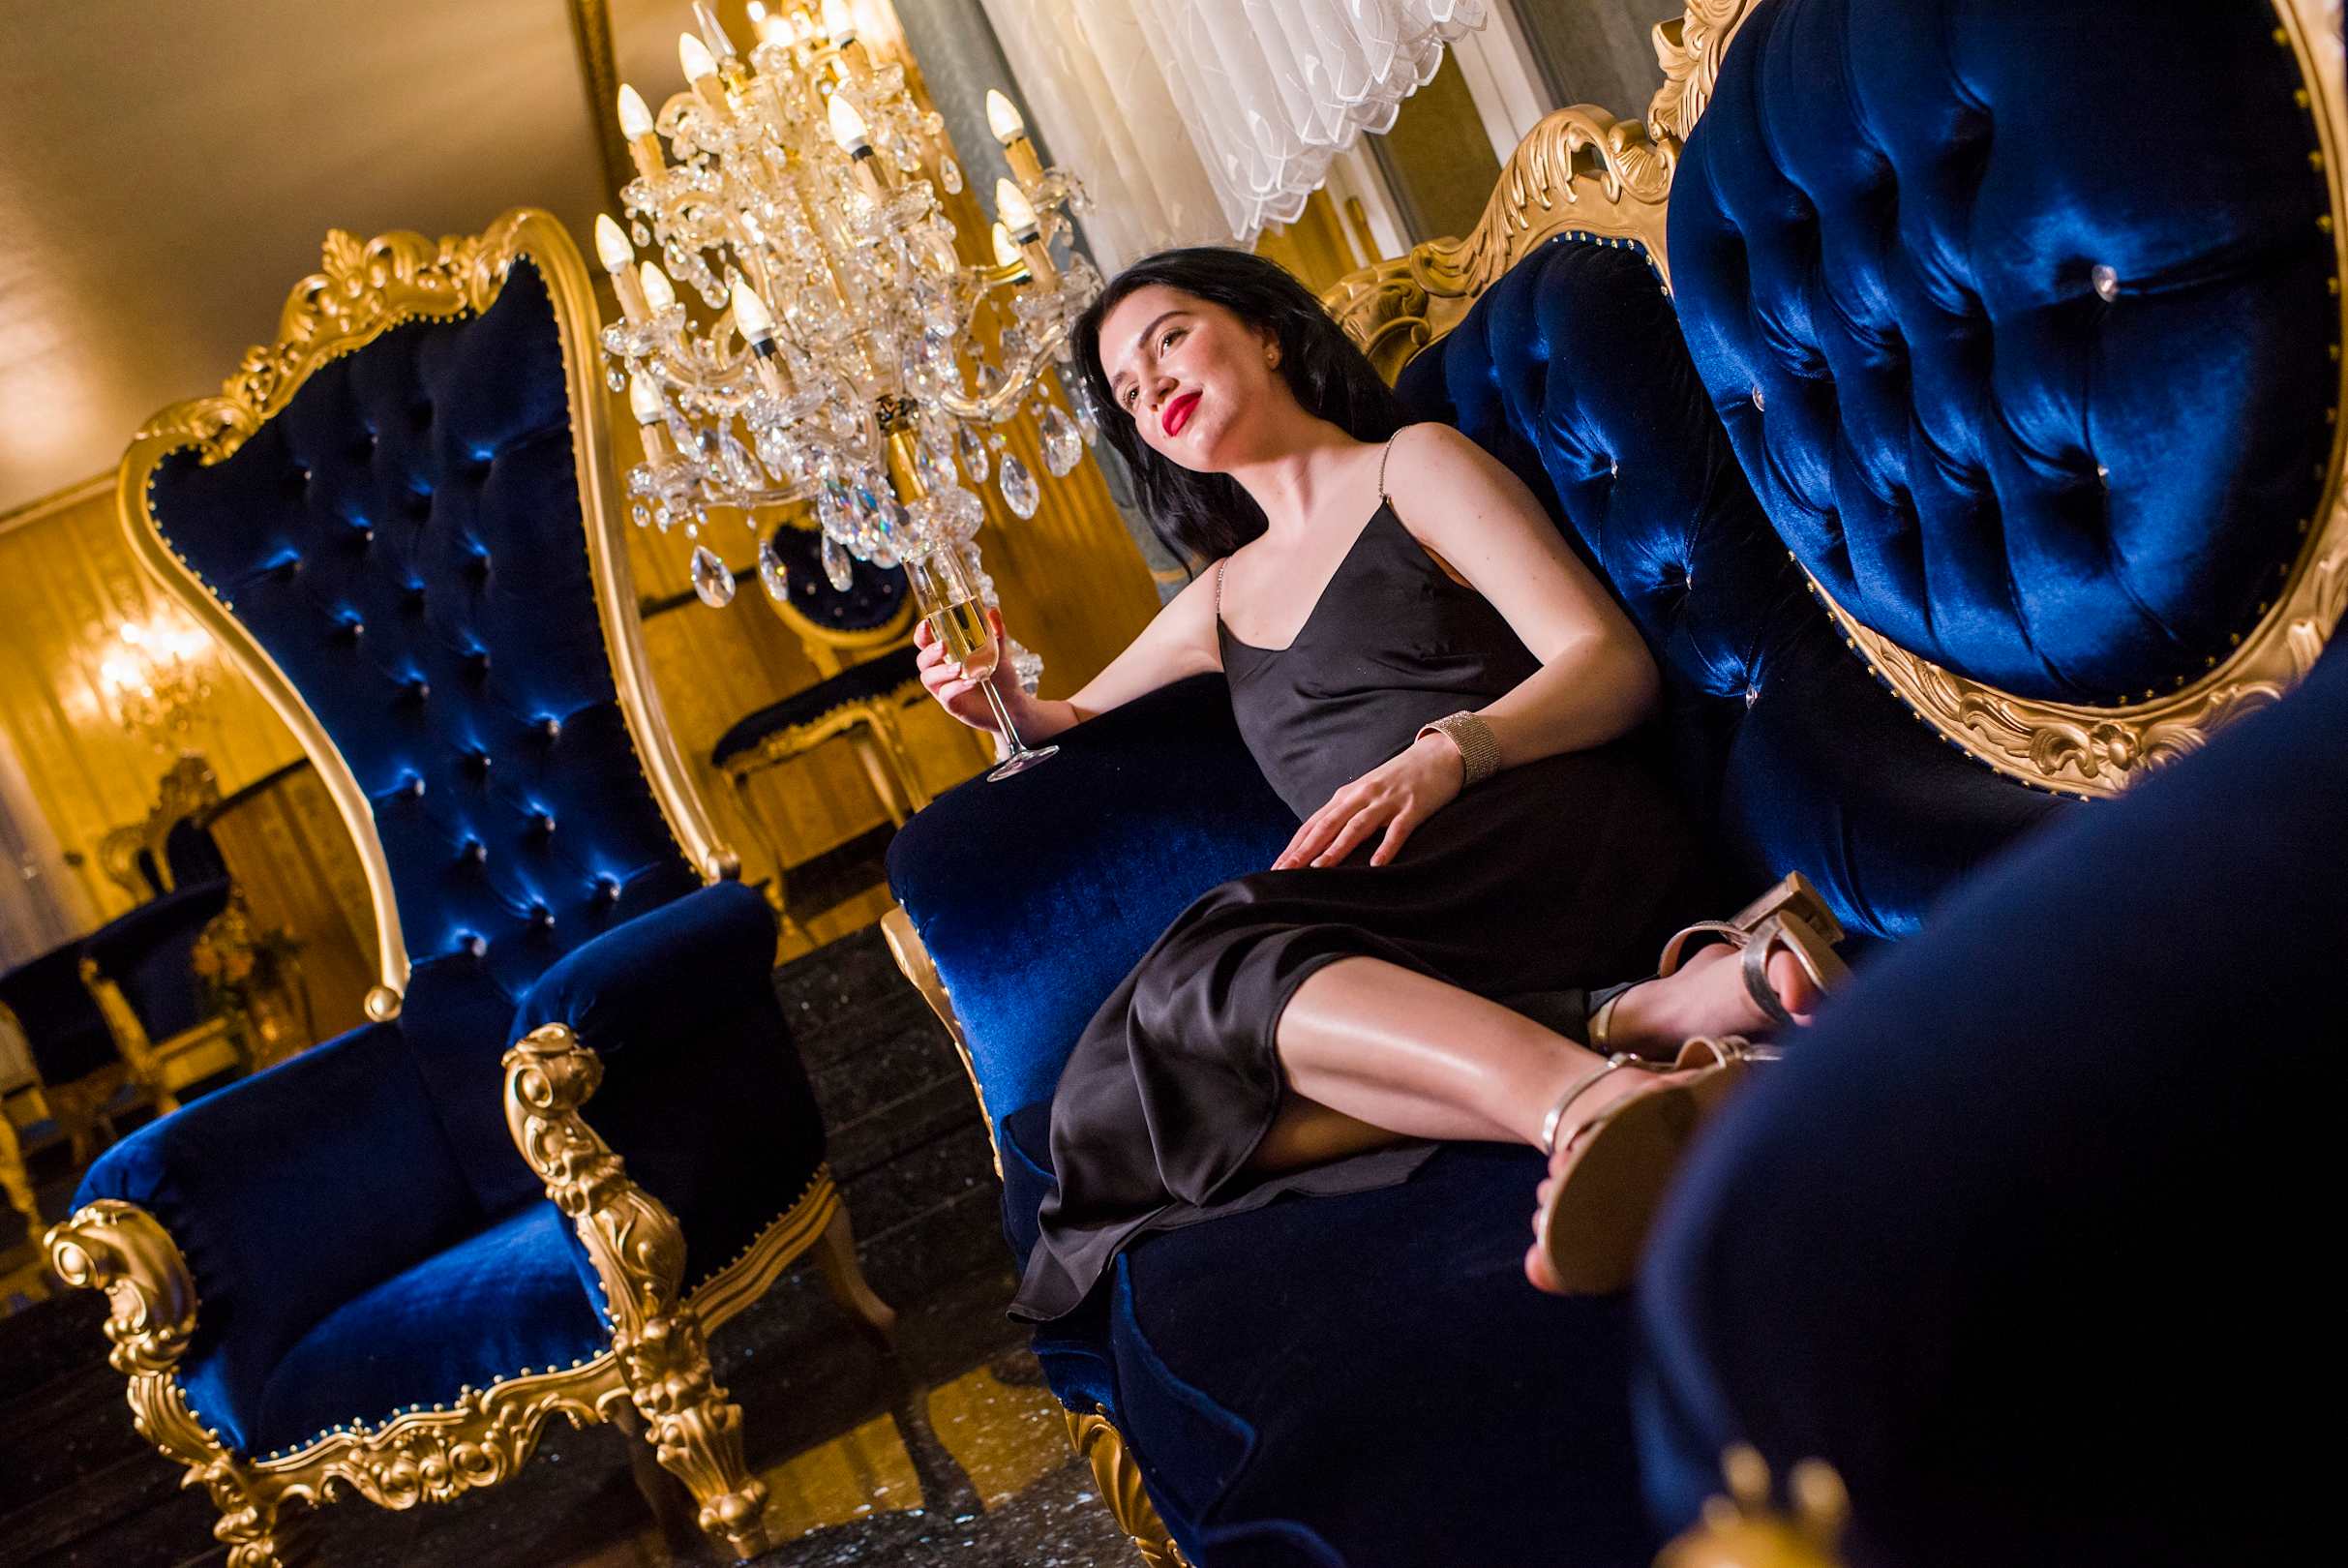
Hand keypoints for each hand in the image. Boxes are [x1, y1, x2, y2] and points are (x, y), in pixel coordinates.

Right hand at [914, 605, 1018, 732]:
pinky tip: (970, 682)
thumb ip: (995, 631)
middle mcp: (940, 671)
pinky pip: (946, 695)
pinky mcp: (952, 704)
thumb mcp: (999, 651)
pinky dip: (956, 687)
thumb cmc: (1000, 675)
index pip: (925, 642)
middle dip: (929, 651)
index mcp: (946, 655)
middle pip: (922, 660)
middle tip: (943, 645)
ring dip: (941, 671)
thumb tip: (992, 610)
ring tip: (958, 667)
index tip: (926, 624)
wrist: (1012, 703)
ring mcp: (944, 689)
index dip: (921, 633)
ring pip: (929, 678)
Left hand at [1272, 733, 1463, 869]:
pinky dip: (1385, 847)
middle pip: (1328, 825)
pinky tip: (1376, 865)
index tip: (1277, 867)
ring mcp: (1387, 802)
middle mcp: (1362, 796)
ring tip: (1319, 868)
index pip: (1314, 823)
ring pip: (1357, 827)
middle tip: (1285, 871)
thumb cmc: (1399, 779)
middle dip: (1305, 849)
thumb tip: (1319, 841)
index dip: (1295, 845)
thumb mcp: (1366, 793)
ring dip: (1337, 848)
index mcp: (1347, 796)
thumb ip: (1345, 813)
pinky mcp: (1413, 808)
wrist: (1438, 755)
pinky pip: (1397, 830)